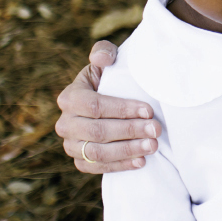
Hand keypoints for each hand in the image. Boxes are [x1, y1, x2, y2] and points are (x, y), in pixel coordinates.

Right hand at [54, 40, 160, 172]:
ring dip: (128, 150)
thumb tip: (102, 58)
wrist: (107, 102)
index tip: (148, 110)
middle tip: (156, 130)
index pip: (95, 106)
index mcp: (69, 97)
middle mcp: (65, 124)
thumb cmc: (109, 79)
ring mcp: (70, 145)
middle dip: (130, 131)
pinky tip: (141, 161)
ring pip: (97, 153)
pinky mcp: (79, 161)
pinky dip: (120, 166)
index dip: (122, 109)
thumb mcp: (107, 62)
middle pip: (98, 132)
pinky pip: (97, 168)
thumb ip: (104, 53)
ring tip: (152, 146)